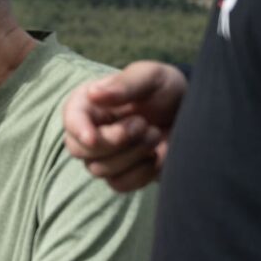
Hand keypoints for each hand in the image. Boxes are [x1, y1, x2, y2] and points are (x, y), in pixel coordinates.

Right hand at [60, 61, 187, 191]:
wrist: (189, 114)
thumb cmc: (165, 90)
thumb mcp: (151, 77)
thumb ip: (126, 83)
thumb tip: (94, 93)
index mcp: (88, 104)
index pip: (71, 120)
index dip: (78, 130)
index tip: (92, 137)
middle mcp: (88, 131)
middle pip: (79, 150)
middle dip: (114, 141)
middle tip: (144, 123)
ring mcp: (102, 157)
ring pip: (99, 170)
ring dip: (133, 153)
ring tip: (155, 133)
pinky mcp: (120, 175)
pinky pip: (119, 184)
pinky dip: (142, 172)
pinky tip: (157, 155)